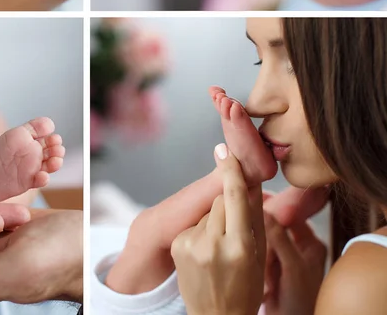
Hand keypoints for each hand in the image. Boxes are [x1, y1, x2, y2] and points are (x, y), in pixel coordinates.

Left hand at [171, 145, 264, 314]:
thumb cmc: (245, 287)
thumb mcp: (259, 255)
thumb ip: (255, 216)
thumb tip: (251, 180)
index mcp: (239, 247)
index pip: (234, 198)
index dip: (230, 172)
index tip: (225, 150)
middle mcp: (212, 245)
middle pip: (221, 202)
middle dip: (229, 207)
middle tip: (235, 231)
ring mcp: (192, 246)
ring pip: (207, 211)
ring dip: (215, 220)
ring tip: (220, 247)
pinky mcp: (178, 247)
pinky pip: (195, 223)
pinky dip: (201, 230)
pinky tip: (205, 251)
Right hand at [263, 214, 326, 314]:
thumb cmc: (301, 301)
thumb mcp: (292, 266)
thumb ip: (279, 237)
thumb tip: (263, 209)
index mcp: (312, 242)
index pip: (290, 215)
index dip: (274, 212)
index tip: (256, 209)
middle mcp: (300, 247)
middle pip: (276, 227)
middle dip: (266, 237)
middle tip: (263, 248)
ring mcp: (286, 257)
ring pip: (266, 239)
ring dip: (261, 250)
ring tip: (265, 267)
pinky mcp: (274, 267)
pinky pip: (261, 253)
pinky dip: (258, 260)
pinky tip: (261, 272)